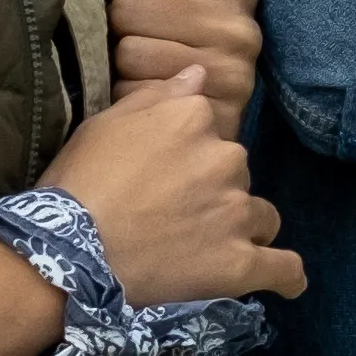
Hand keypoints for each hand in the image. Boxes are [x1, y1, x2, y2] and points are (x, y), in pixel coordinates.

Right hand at [42, 76, 307, 313]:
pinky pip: (284, 269)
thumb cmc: (76, 184)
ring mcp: (236, 213)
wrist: (67, 252)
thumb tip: (198, 73)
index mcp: (194, 120)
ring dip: (242, 229)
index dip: (187, 153)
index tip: (164, 174)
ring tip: (206, 250)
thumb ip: (158, 97)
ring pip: (260, 217)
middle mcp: (226, 158)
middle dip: (213, 190)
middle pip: (234, 172)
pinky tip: (286, 282)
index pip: (208, 129)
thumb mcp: (104, 125)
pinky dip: (287, 277)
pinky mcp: (239, 264)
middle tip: (172, 216)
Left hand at [109, 0, 262, 127]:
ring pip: (128, 52)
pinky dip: (131, 95)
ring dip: (125, 62)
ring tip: (147, 64)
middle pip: (126, 10)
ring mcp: (229, 72)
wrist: (218, 104)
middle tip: (143, 35)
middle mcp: (240, 25)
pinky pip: (135, 93)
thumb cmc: (198, 25)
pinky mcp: (208, 114)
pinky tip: (151, 91)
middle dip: (124, 24)